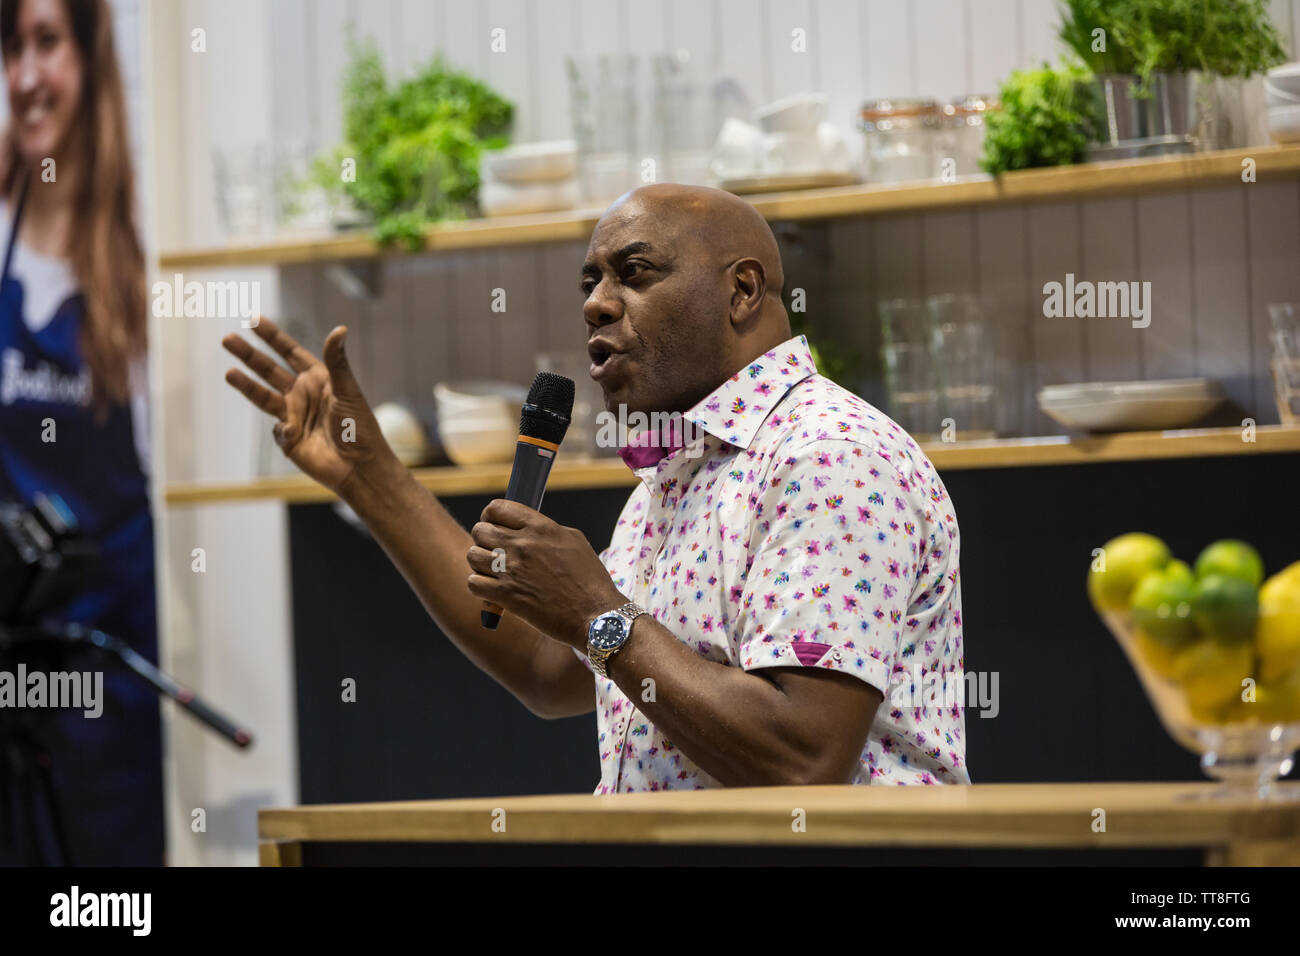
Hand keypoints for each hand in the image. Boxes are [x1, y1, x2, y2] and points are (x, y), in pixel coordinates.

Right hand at [222, 318, 397, 498]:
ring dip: (246, 384)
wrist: (358, 466)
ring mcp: (293, 415)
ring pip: (262, 396)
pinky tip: (294, 434)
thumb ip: (337, 361)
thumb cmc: (360, 427)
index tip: (253, 319)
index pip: (290, 352)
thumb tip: (340, 329)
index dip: (272, 337)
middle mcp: (302, 394)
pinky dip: (282, 429)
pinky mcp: (288, 438)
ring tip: (228, 373)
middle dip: (249, 355)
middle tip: (227, 338)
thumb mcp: (348, 390)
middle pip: (269, 370)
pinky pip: (277, 429)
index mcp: (318, 378)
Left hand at [466, 499, 625, 648]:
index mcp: (540, 527)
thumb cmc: (589, 580)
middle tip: (495, 552)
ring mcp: (512, 570)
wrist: (595, 615)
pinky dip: (480, 587)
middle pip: (480, 530)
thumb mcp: (574, 541)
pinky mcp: (505, 596)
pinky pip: (473, 583)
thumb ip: (547, 530)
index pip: (497, 508)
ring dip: (480, 564)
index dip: (490, 516)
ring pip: (472, 555)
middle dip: (484, 540)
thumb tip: (528, 529)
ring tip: (493, 572)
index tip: (494, 524)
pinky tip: (493, 591)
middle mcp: (522, 545)